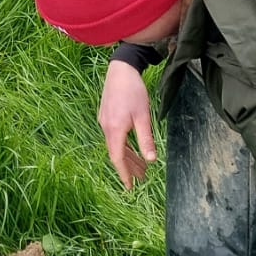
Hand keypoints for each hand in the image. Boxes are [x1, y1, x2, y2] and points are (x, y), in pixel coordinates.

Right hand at [98, 60, 154, 187]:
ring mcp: (104, 121)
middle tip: (142, 178)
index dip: (124, 174)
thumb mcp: (143, 116)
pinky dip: (123, 145)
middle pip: (117, 153)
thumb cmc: (134, 91)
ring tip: (141, 165)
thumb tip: (151, 160)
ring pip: (115, 145)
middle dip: (129, 167)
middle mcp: (106, 127)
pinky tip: (131, 145)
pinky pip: (114, 136)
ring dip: (128, 155)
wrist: (121, 69)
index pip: (118, 158)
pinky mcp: (106, 115)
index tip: (130, 187)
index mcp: (115, 130)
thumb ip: (146, 139)